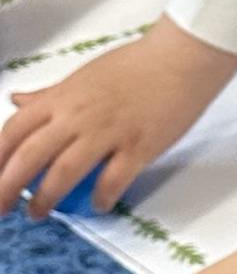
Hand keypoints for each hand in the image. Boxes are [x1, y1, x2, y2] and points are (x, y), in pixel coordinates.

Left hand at [0, 19, 236, 218]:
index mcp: (62, 97)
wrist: (181, 59)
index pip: (15, 130)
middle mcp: (77, 115)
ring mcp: (108, 131)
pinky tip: (97, 206)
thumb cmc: (136, 65)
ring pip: (64, 171)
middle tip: (0, 208)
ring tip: (37, 214)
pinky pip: (113, 180)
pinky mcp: (139, 146)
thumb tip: (17, 101)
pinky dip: (101, 197)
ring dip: (46, 198)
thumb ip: (48, 95)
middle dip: (8, 187)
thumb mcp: (82, 76)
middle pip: (30, 156)